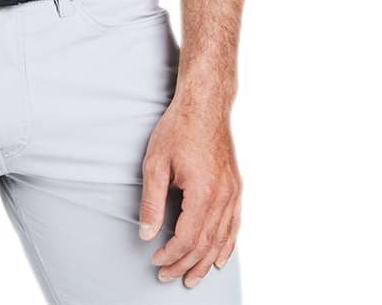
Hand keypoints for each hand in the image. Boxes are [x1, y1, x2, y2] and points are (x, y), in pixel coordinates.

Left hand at [138, 99, 241, 288]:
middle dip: (185, 264)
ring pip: (222, 239)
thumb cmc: (179, 128)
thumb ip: (151, 201)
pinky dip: (227, 245)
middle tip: (168, 276)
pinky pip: (235, 225)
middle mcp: (223, 196)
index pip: (187, 238)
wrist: (204, 104)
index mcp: (203, 192)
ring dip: (205, 262)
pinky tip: (219, 257)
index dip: (170, 255)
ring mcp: (233, 192)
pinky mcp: (235, 186)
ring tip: (192, 277)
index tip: (156, 261)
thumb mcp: (155, 162)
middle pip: (205, 244)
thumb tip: (146, 234)